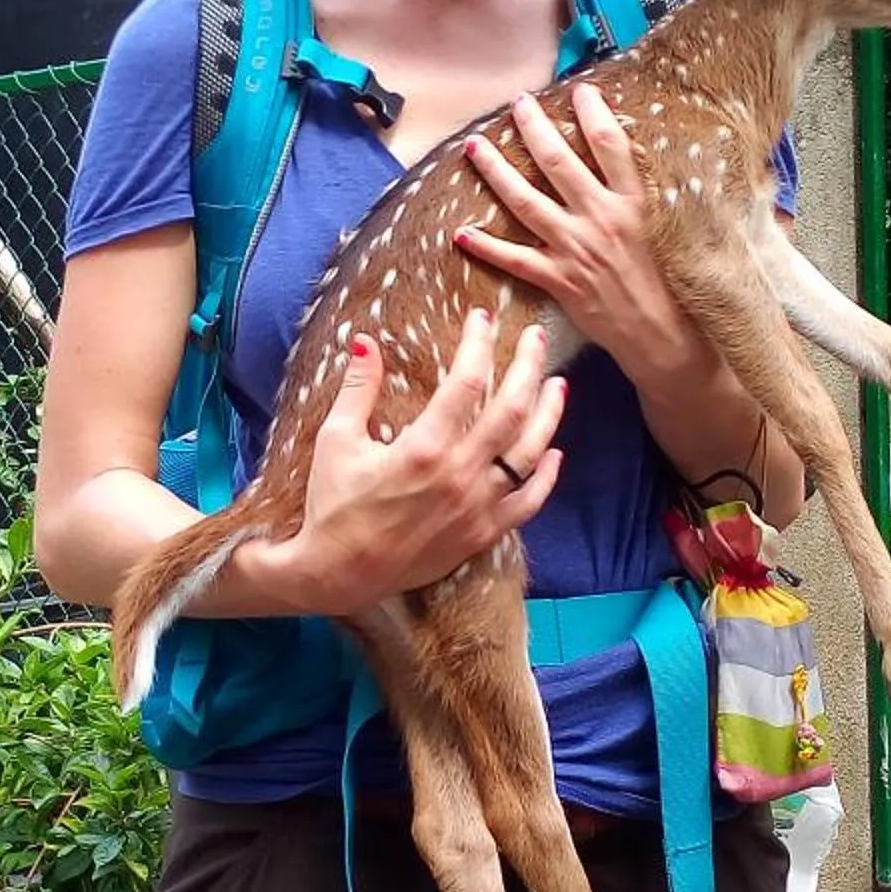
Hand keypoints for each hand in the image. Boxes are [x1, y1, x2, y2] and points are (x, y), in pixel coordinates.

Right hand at [264, 310, 566, 611]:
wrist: (338, 573)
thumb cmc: (333, 506)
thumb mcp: (335, 440)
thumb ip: (357, 388)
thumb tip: (364, 340)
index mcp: (424, 448)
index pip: (466, 382)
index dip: (478, 344)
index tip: (482, 318)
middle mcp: (460, 476)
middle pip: (511, 410)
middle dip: (527, 367)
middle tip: (535, 337)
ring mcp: (477, 508)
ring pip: (530, 454)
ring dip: (548, 415)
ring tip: (557, 384)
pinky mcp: (481, 534)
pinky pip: (528, 503)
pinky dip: (547, 478)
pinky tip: (555, 452)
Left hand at [454, 83, 691, 374]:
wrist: (660, 333)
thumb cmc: (666, 282)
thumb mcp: (661, 227)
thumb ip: (635, 194)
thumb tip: (615, 157)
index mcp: (632, 203)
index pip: (610, 145)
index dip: (592, 113)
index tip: (579, 90)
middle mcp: (601, 219)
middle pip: (558, 163)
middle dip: (532, 129)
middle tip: (516, 104)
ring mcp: (575, 248)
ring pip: (526, 201)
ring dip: (496, 172)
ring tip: (474, 146)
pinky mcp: (558, 279)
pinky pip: (513, 259)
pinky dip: (486, 247)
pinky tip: (462, 233)